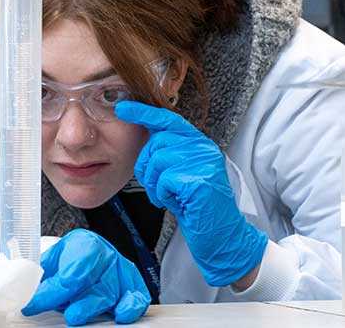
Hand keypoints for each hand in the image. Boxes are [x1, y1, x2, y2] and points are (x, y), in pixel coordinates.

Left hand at [22, 229, 150, 325]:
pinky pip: (137, 298)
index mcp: (84, 244)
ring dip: (93, 308)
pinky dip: (130, 307)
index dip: (53, 290)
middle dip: (78, 301)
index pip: (70, 270)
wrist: (92, 254)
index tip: (33, 303)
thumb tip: (23, 292)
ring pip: (110, 293)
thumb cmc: (70, 259)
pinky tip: (120, 315)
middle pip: (92, 283)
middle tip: (67, 315)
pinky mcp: (134, 286)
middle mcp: (106, 256)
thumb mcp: (53, 260)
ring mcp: (122, 271)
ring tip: (75, 317)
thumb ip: (42, 274)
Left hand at [115, 101, 267, 286]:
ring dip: (156, 184)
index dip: (143, 113)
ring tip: (172, 196)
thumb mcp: (181, 172)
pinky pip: (164, 180)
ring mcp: (204, 163)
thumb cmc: (196, 206)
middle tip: (160, 187)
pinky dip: (163, 195)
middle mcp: (204, 148)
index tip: (123, 108)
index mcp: (199, 144)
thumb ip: (167, 153)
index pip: (168, 119)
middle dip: (147, 167)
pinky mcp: (200, 180)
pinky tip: (178, 203)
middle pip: (156, 143)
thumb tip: (145, 136)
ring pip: (157, 161)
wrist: (221, 236)